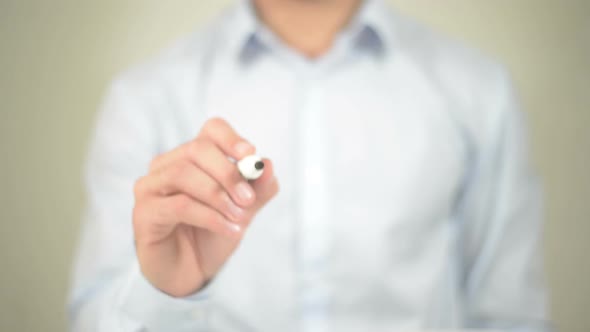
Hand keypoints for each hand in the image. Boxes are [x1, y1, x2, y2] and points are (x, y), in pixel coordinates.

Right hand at [132, 117, 278, 296]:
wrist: (191, 272)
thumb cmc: (213, 234)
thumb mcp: (244, 210)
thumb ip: (258, 189)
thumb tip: (267, 164)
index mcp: (193, 157)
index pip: (211, 130)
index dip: (231, 138)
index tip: (250, 155)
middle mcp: (167, 165)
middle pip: (197, 149)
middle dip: (228, 173)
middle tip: (248, 199)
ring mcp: (150, 186)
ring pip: (183, 174)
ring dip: (218, 196)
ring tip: (240, 218)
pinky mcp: (143, 212)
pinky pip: (178, 205)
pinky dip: (210, 217)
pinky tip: (230, 230)